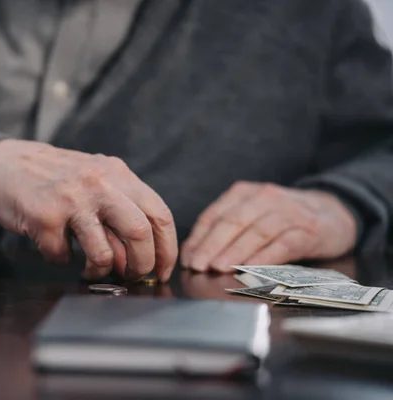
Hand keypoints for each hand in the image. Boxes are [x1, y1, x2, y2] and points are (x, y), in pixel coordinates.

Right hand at [0, 139, 177, 281]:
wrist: (1, 164)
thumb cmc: (52, 178)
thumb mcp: (94, 180)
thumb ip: (119, 208)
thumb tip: (141, 256)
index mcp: (117, 173)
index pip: (159, 214)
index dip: (166, 249)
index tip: (162, 270)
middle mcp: (99, 183)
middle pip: (140, 233)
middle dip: (141, 265)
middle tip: (131, 276)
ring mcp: (71, 199)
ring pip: (104, 254)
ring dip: (100, 272)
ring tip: (90, 270)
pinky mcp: (44, 216)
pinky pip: (63, 257)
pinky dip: (61, 259)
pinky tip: (54, 247)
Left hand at [180, 181, 356, 272]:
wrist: (333, 213)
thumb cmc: (283, 220)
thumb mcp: (252, 216)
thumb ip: (226, 231)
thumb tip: (194, 255)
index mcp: (244, 193)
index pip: (215, 214)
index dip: (199, 238)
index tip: (187, 258)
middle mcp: (265, 197)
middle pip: (233, 222)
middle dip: (212, 245)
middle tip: (197, 266)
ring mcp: (288, 212)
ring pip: (256, 232)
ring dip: (235, 252)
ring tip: (218, 268)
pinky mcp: (309, 231)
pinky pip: (283, 244)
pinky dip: (265, 257)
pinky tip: (250, 269)